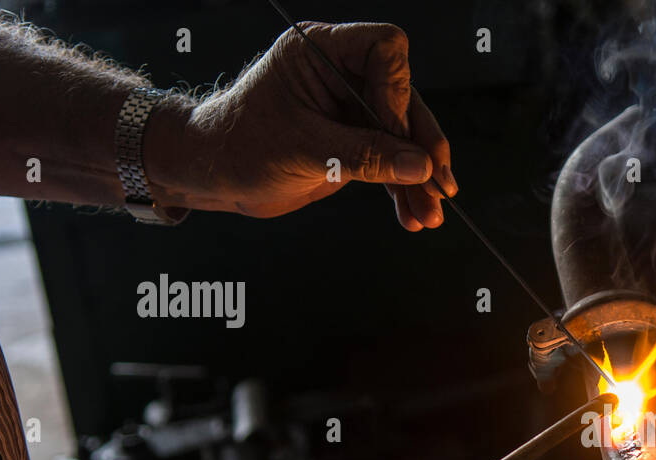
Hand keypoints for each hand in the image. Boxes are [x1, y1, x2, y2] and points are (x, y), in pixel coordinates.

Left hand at [150, 22, 456, 228]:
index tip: (395, 132)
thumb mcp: (305, 150)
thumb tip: (420, 166)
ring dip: (419, 178)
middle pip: (404, 98)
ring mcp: (351, 110)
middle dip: (422, 146)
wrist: (217, 175)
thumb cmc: (240, 145)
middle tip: (438, 185)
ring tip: (429, 213)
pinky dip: (403, 189)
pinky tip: (411, 214)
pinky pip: (391, 162)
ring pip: (404, 137)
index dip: (397, 91)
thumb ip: (365, 156)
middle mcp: (341, 75)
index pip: (384, 49)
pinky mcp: (355, 142)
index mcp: (321, 52)